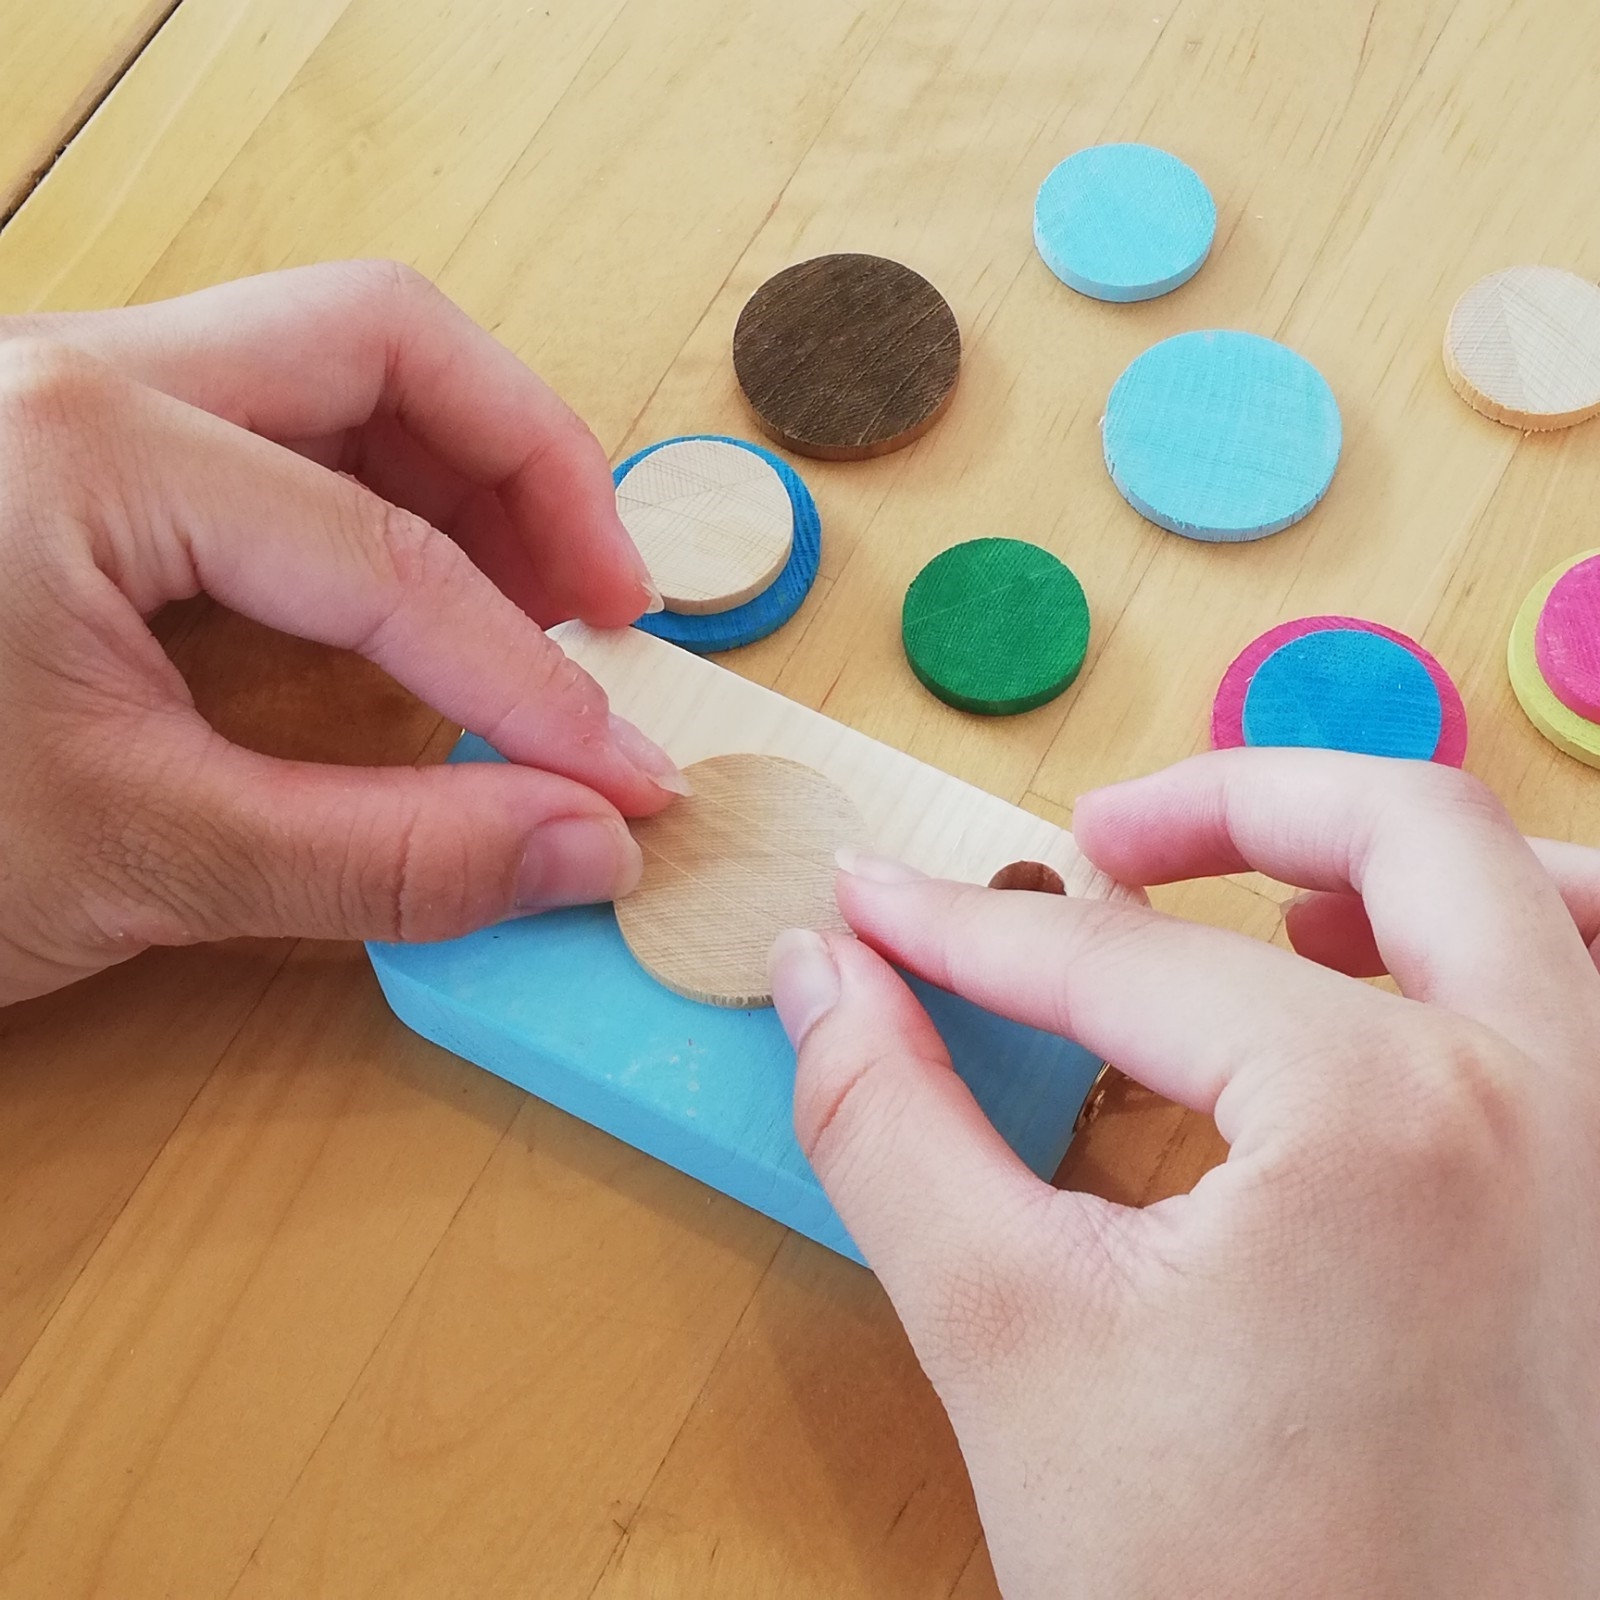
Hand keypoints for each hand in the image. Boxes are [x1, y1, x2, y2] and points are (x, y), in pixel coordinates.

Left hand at [0, 260, 685, 1005]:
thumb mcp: (135, 856)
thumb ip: (388, 857)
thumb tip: (584, 848)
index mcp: (86, 446)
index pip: (386, 562)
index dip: (533, 685)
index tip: (623, 783)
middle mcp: (83, 376)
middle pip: (383, 340)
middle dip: (531, 466)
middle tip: (613, 603)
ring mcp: (72, 402)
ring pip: (333, 363)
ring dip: (469, 468)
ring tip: (548, 594)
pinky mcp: (73, 460)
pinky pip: (277, 426)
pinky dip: (389, 495)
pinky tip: (428, 595)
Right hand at [770, 750, 1599, 1597]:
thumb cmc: (1231, 1597)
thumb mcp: (1008, 1339)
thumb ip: (889, 1126)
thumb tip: (820, 976)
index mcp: (1384, 1118)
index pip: (1128, 961)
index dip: (968, 928)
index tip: (878, 904)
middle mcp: (1552, 1099)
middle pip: (1402, 821)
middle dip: (1225, 799)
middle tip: (1097, 839)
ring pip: (1553, 896)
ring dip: (1404, 856)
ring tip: (1277, 899)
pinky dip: (1519, 948)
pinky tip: (1414, 1001)